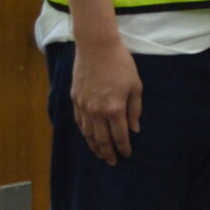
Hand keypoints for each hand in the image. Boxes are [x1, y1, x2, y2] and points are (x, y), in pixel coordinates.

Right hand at [72, 35, 142, 164]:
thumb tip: (135, 129)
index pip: (119, 136)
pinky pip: (79, 122)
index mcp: (114, 109)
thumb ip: (135, 109)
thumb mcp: (135, 85)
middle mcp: (96, 112)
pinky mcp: (74, 100)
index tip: (127, 155)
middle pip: (101, 139)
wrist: (96, 47)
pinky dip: (84, 133)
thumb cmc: (120, 64)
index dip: (123, 147)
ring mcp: (83, 106)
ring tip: (100, 154)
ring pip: (88, 134)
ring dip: (94, 146)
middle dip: (108, 153)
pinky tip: (88, 137)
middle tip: (112, 162)